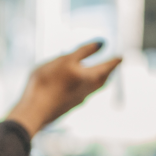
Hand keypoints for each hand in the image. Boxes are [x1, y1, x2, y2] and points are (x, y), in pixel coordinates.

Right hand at [7, 42, 122, 136]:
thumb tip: (102, 43)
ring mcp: (77, 100)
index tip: (122, 57)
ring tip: (95, 73)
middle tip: (112, 65)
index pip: (108, 67)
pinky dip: (83, 85)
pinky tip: (74, 83)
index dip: (114, 61)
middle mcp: (87, 91)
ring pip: (92, 88)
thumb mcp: (65, 60)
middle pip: (102, 80)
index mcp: (90, 78)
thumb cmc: (49, 82)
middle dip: (108, 72)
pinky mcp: (67, 106)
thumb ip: (83, 52)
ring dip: (96, 79)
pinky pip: (81, 93)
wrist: (33, 111)